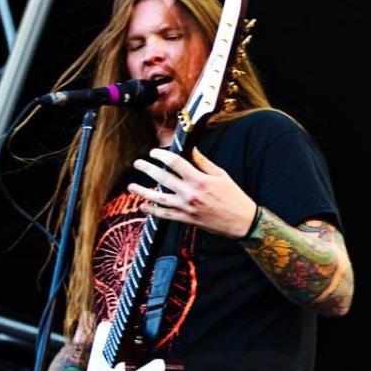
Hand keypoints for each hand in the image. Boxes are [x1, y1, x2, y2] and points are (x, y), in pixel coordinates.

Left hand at [129, 147, 256, 237]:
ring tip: (131, 186)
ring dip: (142, 192)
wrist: (240, 221)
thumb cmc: (233, 196)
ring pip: (158, 198)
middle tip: (137, 164)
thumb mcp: (220, 174)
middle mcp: (189, 193)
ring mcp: (186, 207)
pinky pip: (165, 215)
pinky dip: (152, 211)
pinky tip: (143, 206)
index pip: (174, 162)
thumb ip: (203, 162)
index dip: (161, 155)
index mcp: (199, 179)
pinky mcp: (186, 219)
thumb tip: (191, 149)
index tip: (154, 152)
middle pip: (162, 178)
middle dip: (147, 169)